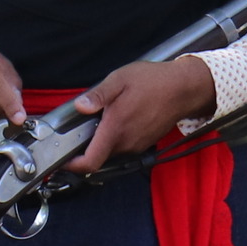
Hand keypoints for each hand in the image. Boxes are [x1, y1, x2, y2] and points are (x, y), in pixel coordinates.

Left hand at [69, 57, 214, 170]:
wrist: (184, 89)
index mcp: (116, 129)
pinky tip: (121, 116)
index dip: (73, 166)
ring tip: (106, 115)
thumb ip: (98, 95)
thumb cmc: (154, 81)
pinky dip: (117, 135)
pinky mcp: (145, 143)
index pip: (90, 162)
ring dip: (104, 138)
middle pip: (98, 154)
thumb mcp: (120, 79)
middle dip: (87, 144)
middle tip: (83, 124)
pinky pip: (124, 144)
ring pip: (111, 149)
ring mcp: (137, 145)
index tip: (62, 160)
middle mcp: (126, 143)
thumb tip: (80, 106)